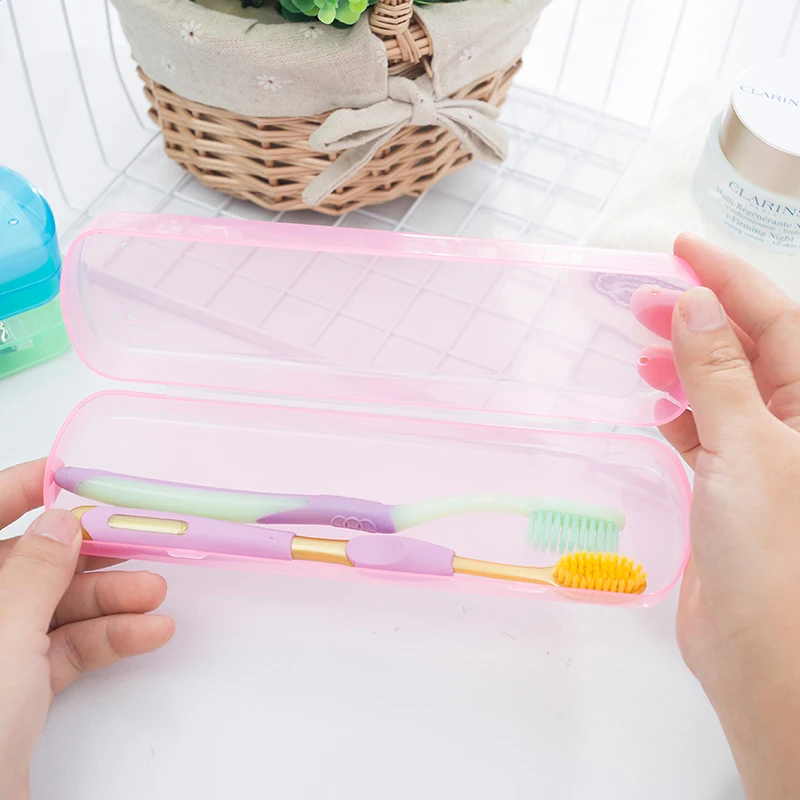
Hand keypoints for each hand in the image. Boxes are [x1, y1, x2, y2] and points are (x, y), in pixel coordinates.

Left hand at [0, 459, 174, 799]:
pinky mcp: (15, 690)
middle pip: (28, 563)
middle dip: (86, 552)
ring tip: (156, 590)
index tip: (74, 473)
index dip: (22, 488)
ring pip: (54, 607)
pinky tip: (150, 631)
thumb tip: (61, 520)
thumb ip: (36, 571)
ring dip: (110, 598)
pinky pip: (66, 649)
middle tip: (134, 533)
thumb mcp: (4, 637)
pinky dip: (109, 639)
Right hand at [660, 234, 799, 799]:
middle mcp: (794, 425)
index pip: (777, 321)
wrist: (760, 651)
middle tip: (640, 298)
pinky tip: (655, 406)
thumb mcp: (745, 448)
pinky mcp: (730, 488)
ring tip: (638, 347)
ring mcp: (762, 456)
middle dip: (698, 318)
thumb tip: (696, 303)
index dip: (729, 279)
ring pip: (721, 389)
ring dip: (682, 363)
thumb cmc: (770, 552)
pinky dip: (679, 413)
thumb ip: (717, 374)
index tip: (681, 249)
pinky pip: (704, 432)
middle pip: (747, 350)